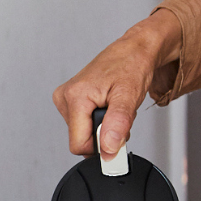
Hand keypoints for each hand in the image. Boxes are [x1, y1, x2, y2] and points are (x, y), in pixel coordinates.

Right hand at [52, 9, 181, 157]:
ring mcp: (66, 98)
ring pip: (84, 132)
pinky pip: (85, 122)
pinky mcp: (72, 99)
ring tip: (115, 106)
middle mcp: (65, 97)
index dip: (101, 147)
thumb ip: (117, 125)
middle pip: (81, 139)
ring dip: (104, 126)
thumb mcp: (129, 97)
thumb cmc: (132, 65)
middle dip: (104, 133)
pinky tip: (109, 104)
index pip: (78, 144)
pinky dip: (101, 119)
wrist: (134, 50)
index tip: (118, 139)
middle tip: (120, 114)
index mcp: (75, 97)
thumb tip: (107, 149)